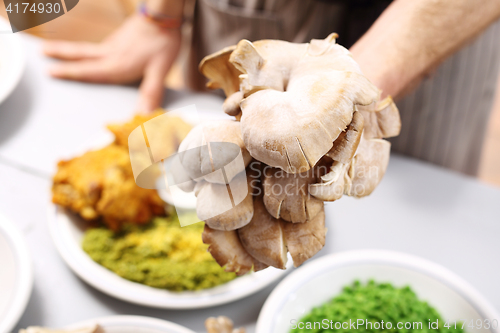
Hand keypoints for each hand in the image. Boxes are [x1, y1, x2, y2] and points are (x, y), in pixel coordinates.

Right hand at [43, 14, 181, 111]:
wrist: (163, 16)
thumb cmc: (161, 43)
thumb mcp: (159, 71)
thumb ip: (150, 93)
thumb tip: (143, 115)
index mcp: (116, 65)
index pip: (88, 71)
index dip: (69, 73)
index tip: (50, 72)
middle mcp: (110, 54)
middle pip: (80, 55)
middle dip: (60, 54)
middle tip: (41, 52)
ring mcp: (113, 45)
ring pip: (86, 49)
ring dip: (70, 50)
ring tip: (53, 50)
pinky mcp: (119, 39)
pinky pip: (98, 47)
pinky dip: (87, 50)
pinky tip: (90, 52)